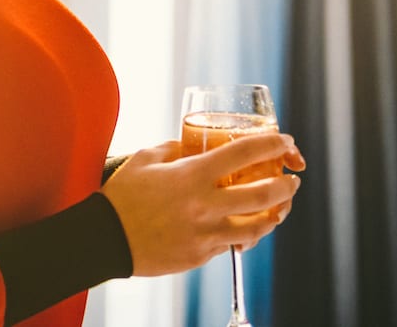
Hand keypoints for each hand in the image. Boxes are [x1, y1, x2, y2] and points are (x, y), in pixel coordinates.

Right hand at [100, 134, 305, 276]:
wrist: (105, 238)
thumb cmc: (122, 195)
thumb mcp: (145, 159)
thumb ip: (174, 149)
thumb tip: (191, 145)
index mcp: (192, 175)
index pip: (244, 154)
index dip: (271, 144)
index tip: (284, 141)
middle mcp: (205, 205)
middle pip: (263, 195)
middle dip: (286, 186)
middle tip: (291, 180)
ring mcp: (206, 233)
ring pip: (258, 227)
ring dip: (276, 215)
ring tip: (279, 207)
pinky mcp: (201, 255)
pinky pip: (233, 244)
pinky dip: (246, 235)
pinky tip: (247, 227)